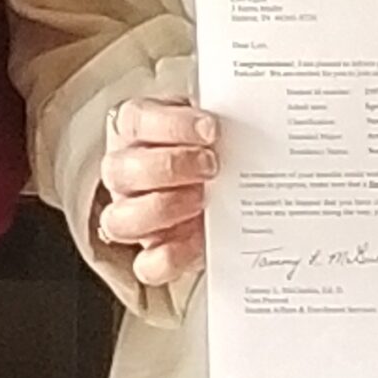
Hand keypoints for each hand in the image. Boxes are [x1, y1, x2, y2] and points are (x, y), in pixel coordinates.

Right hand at [96, 98, 217, 288]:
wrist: (220, 181)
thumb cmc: (209, 146)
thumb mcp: (210, 124)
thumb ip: (221, 120)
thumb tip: (257, 113)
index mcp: (133, 130)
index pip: (135, 121)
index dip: (171, 126)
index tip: (211, 128)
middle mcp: (123, 172)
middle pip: (122, 170)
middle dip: (171, 167)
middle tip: (211, 164)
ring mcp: (130, 214)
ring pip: (121, 219)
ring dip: (163, 208)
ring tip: (203, 199)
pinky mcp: (150, 252)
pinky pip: (146, 264)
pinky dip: (170, 257)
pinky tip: (199, 238)